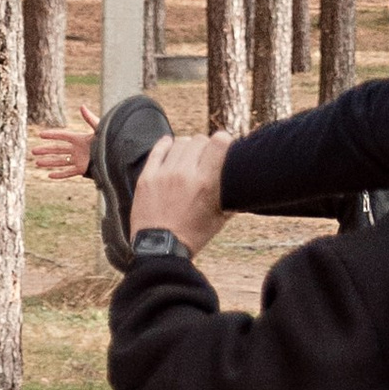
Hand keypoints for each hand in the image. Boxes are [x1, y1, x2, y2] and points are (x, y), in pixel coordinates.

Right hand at [30, 101, 102, 183]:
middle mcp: (77, 150)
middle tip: (33, 151)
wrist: (117, 154)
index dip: (52, 135)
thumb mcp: (99, 128)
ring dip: (48, 162)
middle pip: (58, 149)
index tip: (40, 134)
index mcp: (80, 139)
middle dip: (45, 150)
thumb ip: (89, 118)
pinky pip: (68, 172)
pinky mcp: (82, 169)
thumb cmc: (109, 140)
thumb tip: (82, 106)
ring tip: (36, 163)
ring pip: (60, 161)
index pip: (63, 136)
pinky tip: (49, 175)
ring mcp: (79, 160)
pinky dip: (59, 174)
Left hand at [127, 127, 229, 256]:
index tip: (225, 146)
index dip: (225, 140)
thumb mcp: (220, 218)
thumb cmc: (193, 235)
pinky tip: (171, 145)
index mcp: (206, 182)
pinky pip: (158, 150)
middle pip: (199, 139)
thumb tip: (241, 183)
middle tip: (206, 156)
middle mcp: (184, 173)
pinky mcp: (147, 178)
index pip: (219, 142)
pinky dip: (166, 144)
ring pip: (180, 142)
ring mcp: (163, 174)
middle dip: (206, 145)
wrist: (160, 250)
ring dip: (188, 146)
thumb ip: (231, 197)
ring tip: (189, 156)